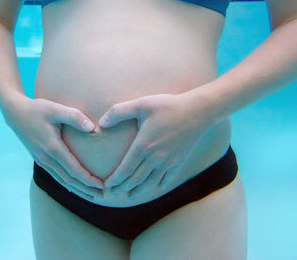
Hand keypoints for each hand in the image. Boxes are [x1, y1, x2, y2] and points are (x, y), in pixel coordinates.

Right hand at [1, 92, 103, 200]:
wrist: (15, 113)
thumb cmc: (37, 109)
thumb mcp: (55, 109)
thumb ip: (75, 117)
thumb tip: (92, 128)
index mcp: (52, 148)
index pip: (74, 169)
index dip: (88, 179)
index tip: (102, 185)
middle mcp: (46, 158)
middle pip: (69, 180)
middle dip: (86, 189)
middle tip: (103, 195)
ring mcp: (41, 160)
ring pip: (62, 180)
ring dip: (78, 189)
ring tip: (93, 195)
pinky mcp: (39, 159)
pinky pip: (56, 176)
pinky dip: (67, 184)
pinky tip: (74, 188)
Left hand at [98, 93, 215, 198]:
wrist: (198, 111)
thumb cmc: (167, 106)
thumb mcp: (140, 104)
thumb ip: (118, 112)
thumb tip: (101, 123)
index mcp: (143, 145)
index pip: (125, 169)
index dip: (115, 179)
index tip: (107, 186)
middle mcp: (155, 158)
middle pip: (136, 179)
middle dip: (123, 188)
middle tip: (113, 194)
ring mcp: (169, 161)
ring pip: (150, 182)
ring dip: (139, 190)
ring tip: (130, 196)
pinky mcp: (179, 161)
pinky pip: (167, 178)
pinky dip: (159, 185)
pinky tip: (155, 187)